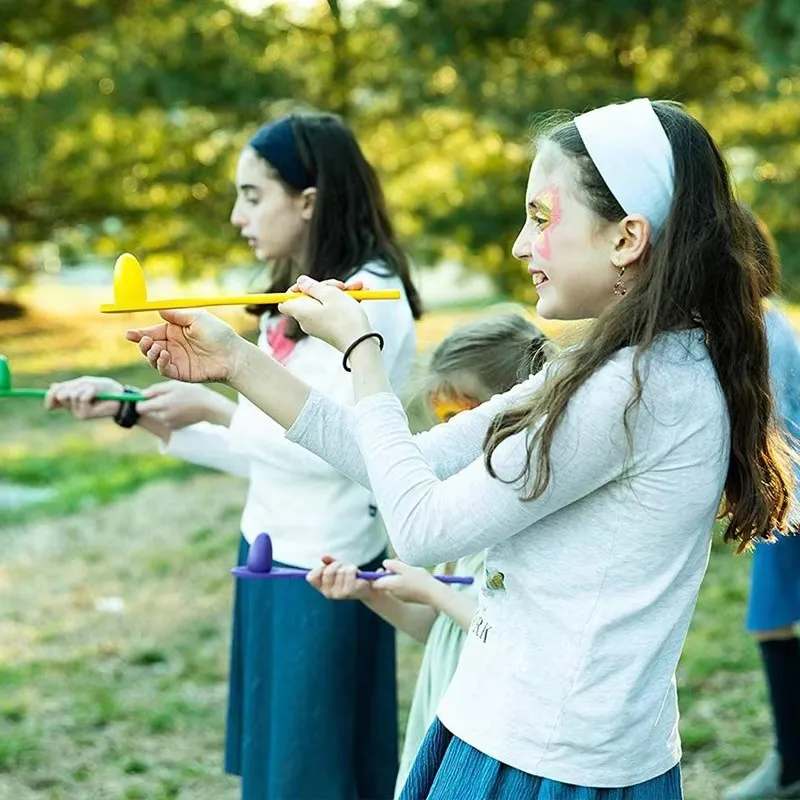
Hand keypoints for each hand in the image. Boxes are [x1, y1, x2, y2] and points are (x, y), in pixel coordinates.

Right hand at [44, 376, 122, 419]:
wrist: (121, 398)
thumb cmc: (105, 389)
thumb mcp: (85, 383)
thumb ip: (69, 386)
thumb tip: (51, 387)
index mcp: (70, 400)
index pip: (52, 397)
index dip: (50, 394)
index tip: (54, 389)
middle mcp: (71, 408)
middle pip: (59, 394)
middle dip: (72, 386)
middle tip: (86, 386)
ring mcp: (76, 413)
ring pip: (71, 395)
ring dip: (83, 388)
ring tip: (94, 391)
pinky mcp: (83, 415)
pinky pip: (81, 398)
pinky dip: (89, 392)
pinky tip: (96, 394)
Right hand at [125, 309, 247, 383]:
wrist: (233, 355)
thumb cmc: (219, 334)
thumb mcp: (198, 318)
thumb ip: (178, 315)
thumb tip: (160, 310)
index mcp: (176, 331)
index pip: (153, 332)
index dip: (140, 333)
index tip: (129, 333)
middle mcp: (174, 346)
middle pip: (149, 346)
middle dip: (143, 343)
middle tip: (145, 340)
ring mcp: (176, 360)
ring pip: (153, 358)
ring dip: (150, 353)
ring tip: (157, 348)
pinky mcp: (180, 373)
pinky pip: (163, 369)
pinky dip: (159, 363)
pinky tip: (164, 355)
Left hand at [136, 382, 225, 429]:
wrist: (211, 408)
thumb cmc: (193, 393)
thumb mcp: (174, 385)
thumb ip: (155, 390)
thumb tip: (141, 395)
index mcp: (161, 405)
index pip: (140, 407)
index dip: (140, 402)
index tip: (145, 397)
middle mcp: (163, 417)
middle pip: (150, 411)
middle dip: (155, 404)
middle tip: (167, 396)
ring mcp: (170, 423)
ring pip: (160, 414)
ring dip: (166, 408)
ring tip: (180, 400)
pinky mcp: (177, 427)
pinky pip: (169, 419)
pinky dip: (173, 414)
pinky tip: (184, 408)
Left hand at [278, 276, 372, 352]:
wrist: (361, 345)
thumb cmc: (345, 318)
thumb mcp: (330, 294)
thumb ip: (313, 286)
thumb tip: (301, 281)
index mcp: (301, 311)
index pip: (285, 301)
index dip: (295, 289)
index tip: (310, 284)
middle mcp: (307, 320)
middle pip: (310, 298)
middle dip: (328, 287)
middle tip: (343, 285)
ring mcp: (319, 326)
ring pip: (326, 303)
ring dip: (342, 293)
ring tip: (360, 287)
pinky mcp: (331, 330)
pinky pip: (334, 312)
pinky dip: (346, 303)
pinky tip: (361, 295)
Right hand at [306, 555, 373, 600]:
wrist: (366, 588)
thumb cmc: (350, 576)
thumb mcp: (338, 567)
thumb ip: (330, 562)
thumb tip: (324, 557)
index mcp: (322, 588)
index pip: (311, 577)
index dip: (319, 569)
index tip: (327, 566)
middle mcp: (328, 593)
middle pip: (327, 571)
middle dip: (336, 564)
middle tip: (343, 566)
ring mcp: (338, 594)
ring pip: (340, 571)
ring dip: (346, 566)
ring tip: (352, 571)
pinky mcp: (350, 591)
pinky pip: (349, 572)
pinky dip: (353, 568)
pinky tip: (356, 574)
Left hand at [371, 559, 438, 603]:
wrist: (434, 594)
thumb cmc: (420, 580)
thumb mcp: (406, 568)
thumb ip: (392, 565)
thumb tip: (384, 563)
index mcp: (390, 585)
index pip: (374, 583)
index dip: (375, 576)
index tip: (383, 569)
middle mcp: (392, 593)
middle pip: (384, 583)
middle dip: (388, 574)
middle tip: (397, 566)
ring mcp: (399, 597)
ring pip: (392, 585)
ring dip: (396, 577)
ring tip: (406, 570)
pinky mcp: (406, 599)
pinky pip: (399, 589)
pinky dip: (402, 583)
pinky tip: (412, 578)